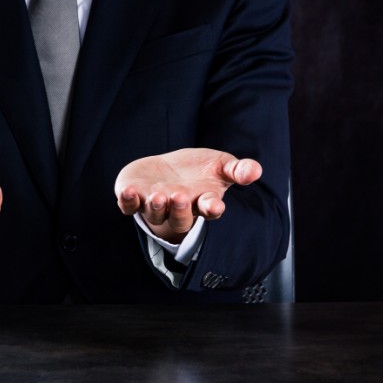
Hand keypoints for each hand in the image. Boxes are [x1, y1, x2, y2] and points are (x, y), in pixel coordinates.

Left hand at [114, 148, 261, 242]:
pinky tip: (128, 191)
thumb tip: (255, 170)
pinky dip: (127, 201)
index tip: (214, 205)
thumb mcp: (221, 165)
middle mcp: (178, 209)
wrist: (168, 168)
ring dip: (156, 207)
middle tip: (180, 196)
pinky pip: (128, 206)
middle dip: (180, 209)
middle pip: (180, 218)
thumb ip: (238, 169)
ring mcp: (155, 205)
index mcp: (202, 202)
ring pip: (155, 214)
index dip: (212, 209)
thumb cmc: (198, 170)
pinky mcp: (135, 198)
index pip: (209, 210)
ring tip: (159, 196)